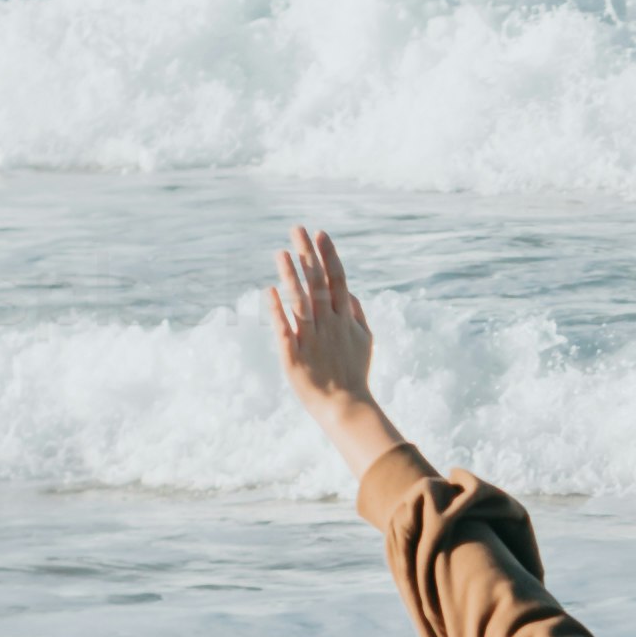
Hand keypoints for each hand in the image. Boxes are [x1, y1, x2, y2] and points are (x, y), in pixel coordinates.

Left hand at [273, 225, 376, 405]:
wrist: (345, 407)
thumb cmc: (354, 373)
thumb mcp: (365, 340)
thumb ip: (357, 313)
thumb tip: (349, 291)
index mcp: (345, 319)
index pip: (337, 279)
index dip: (329, 255)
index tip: (320, 233)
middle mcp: (329, 324)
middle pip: (319, 283)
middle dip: (308, 254)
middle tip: (297, 229)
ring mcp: (312, 339)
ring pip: (301, 301)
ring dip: (292, 276)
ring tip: (280, 252)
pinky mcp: (294, 356)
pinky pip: (285, 330)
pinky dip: (277, 310)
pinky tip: (270, 291)